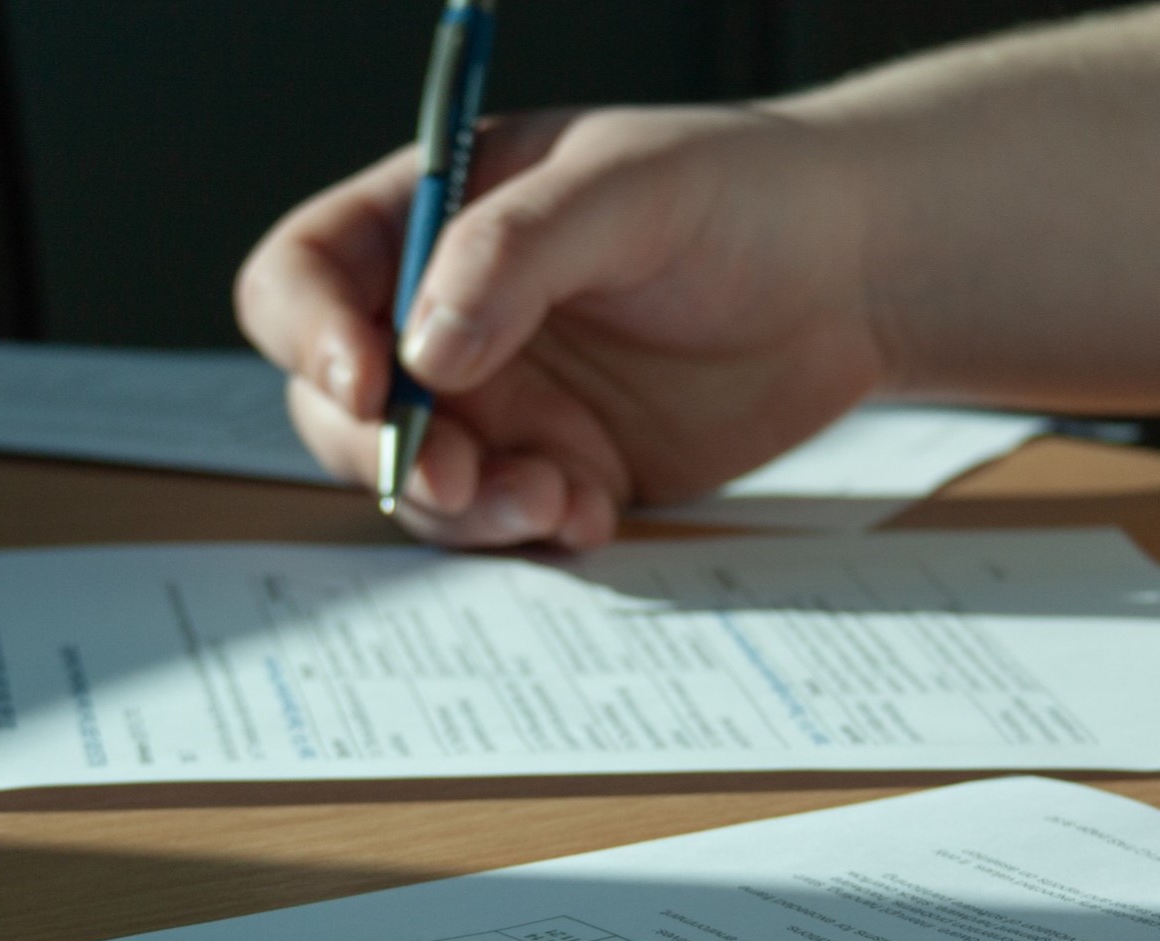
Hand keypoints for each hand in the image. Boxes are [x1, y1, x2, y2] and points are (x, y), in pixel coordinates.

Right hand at [234, 105, 887, 549]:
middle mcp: (440, 317)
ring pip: (415, 483)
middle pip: (334, 405)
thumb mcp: (627, 189)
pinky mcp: (557, 467)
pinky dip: (536, 533)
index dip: (310, 336)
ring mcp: (497, 402)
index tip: (370, 386)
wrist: (855, 275)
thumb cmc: (742, 192)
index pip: (304, 277)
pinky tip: (599, 508)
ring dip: (464, 510)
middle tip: (457, 476)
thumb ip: (514, 254)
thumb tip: (423, 352)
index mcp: (428, 221)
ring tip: (556, 495)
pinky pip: (504, 526)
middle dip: (386, 451)